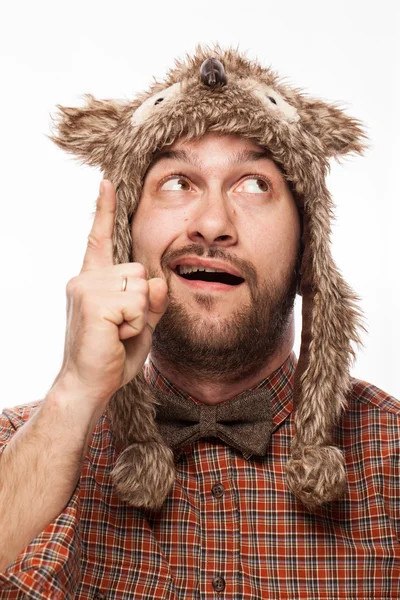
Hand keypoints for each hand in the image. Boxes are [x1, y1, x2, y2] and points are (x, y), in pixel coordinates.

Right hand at [54, 180, 167, 404]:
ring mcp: (86, 287)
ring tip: (118, 333)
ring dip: (140, 316)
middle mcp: (86, 278)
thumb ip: (152, 301)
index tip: (106, 183)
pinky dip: (135, 325)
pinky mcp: (92, 301)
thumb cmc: (112, 355)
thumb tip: (159, 280)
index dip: (104, 211)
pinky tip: (116, 337)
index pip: (100, 239)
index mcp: (94, 280)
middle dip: (143, 304)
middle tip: (122, 329)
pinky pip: (137, 303)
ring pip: (141, 286)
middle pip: (139, 272)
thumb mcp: (141, 324)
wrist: (89, 385)